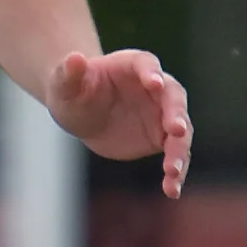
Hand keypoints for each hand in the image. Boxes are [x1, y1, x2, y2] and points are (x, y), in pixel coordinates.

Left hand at [45, 49, 191, 198]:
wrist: (81, 112)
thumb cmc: (73, 91)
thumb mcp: (65, 83)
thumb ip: (70, 72)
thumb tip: (74, 57)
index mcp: (134, 65)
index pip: (147, 65)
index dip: (151, 73)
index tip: (154, 84)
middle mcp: (156, 87)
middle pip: (173, 97)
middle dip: (176, 113)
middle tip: (177, 130)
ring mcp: (162, 113)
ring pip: (181, 130)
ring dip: (180, 150)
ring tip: (172, 170)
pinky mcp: (161, 137)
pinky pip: (175, 154)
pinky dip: (176, 171)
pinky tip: (172, 189)